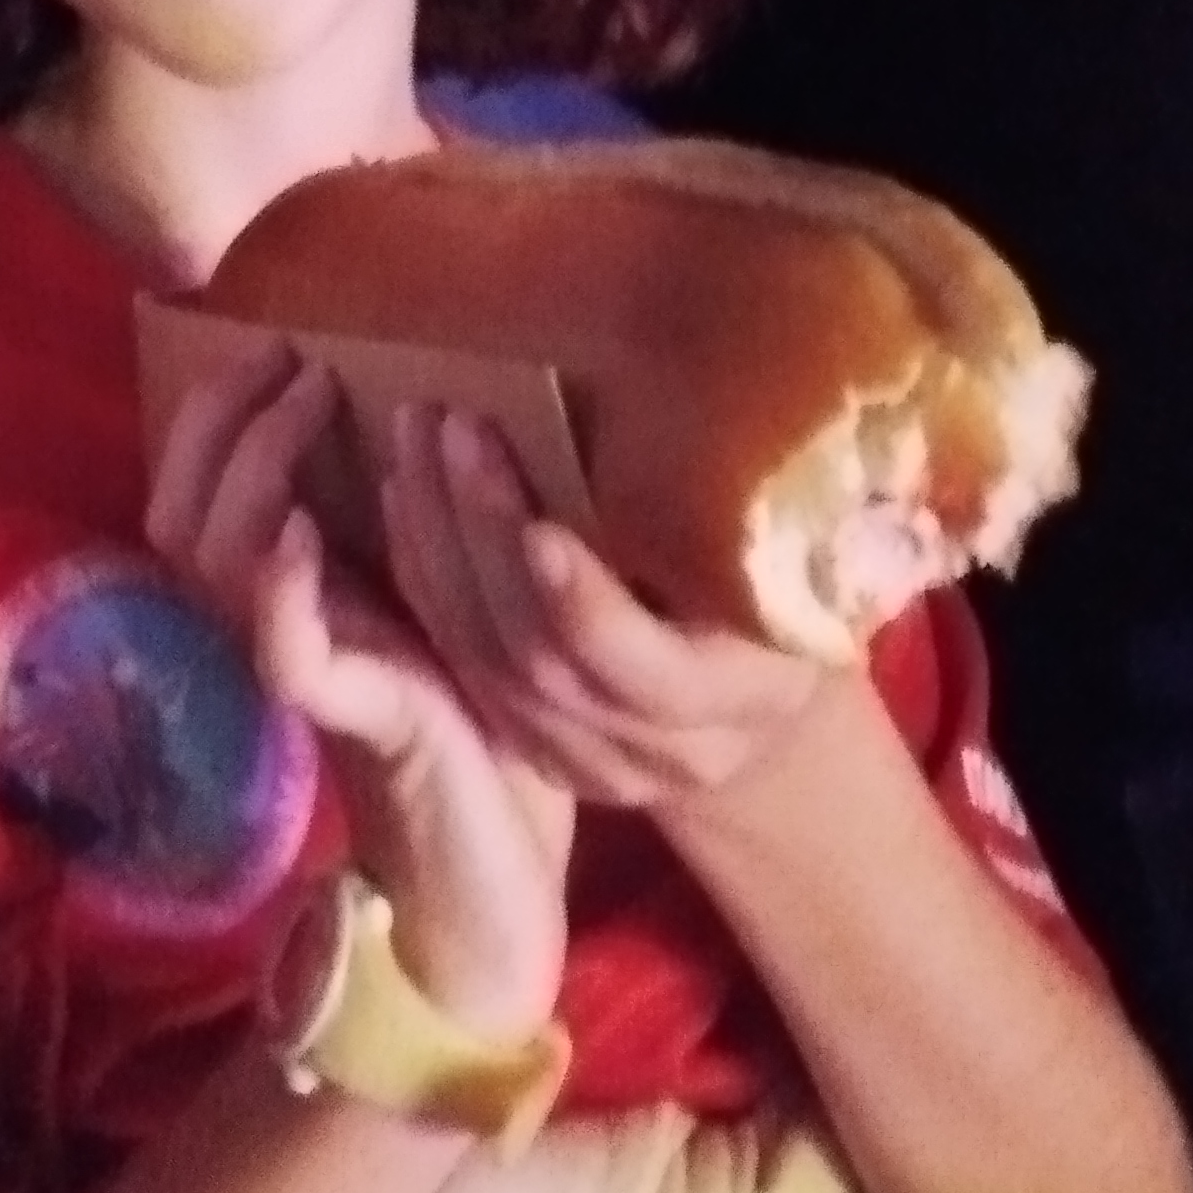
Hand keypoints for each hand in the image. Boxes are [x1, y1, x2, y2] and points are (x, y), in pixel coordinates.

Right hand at [147, 340, 572, 1043]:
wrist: (508, 865)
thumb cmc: (483, 717)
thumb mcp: (440, 585)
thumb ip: (403, 506)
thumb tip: (420, 375)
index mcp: (286, 594)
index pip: (189, 491)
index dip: (210, 412)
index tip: (273, 338)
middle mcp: (272, 630)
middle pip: (179, 515)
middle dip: (220, 419)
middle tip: (290, 356)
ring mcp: (304, 676)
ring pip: (218, 561)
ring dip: (257, 466)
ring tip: (310, 401)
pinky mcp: (355, 722)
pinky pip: (283, 654)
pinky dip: (280, 585)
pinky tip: (303, 528)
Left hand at [380, 404, 843, 819]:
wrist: (764, 678)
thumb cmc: (786, 572)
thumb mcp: (790, 543)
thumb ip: (759, 511)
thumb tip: (762, 423)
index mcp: (742, 698)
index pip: (645, 672)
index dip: (583, 605)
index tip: (537, 522)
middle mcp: (673, 753)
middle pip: (547, 669)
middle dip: (488, 544)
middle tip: (456, 428)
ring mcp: (602, 768)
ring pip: (490, 677)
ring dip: (440, 554)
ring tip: (417, 442)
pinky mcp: (544, 756)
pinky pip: (465, 677)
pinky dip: (427, 589)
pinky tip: (403, 502)